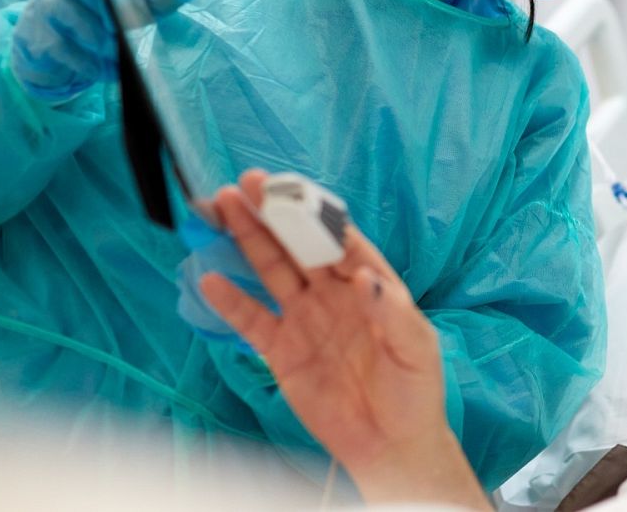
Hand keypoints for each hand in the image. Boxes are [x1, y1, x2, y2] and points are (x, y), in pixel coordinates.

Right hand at [10, 0, 199, 99]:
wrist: (60, 51)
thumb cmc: (105, 16)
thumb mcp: (135, 3)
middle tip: (124, 18)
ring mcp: (42, 2)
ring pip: (59, 10)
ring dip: (92, 32)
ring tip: (120, 51)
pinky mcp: (35, 35)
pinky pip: (55, 45)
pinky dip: (83, 59)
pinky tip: (108, 71)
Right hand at [198, 171, 486, 508]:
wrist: (390, 443)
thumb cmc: (415, 389)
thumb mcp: (416, 348)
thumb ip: (391, 312)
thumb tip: (363, 278)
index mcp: (370, 283)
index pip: (340, 238)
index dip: (316, 213)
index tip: (292, 189)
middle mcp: (332, 294)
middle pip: (297, 245)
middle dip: (273, 213)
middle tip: (248, 182)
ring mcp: (305, 319)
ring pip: (271, 270)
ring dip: (249, 240)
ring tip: (225, 207)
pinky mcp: (282, 351)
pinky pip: (252, 320)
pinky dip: (230, 301)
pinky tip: (211, 278)